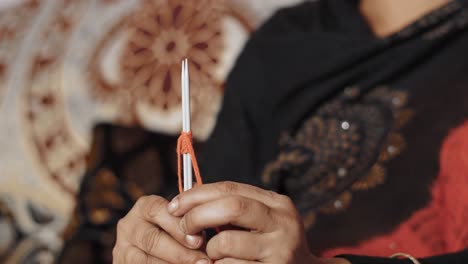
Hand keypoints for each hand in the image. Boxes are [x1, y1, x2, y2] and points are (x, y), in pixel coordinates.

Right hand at [113, 195, 211, 263]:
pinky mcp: (122, 263)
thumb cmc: (173, 232)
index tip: (199, 241)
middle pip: (152, 239)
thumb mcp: (178, 220)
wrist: (154, 251)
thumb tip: (205, 217)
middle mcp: (129, 225)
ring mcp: (122, 247)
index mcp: (144, 207)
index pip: (158, 211)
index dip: (179, 227)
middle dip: (180, 252)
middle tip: (202, 261)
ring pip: (145, 260)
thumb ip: (188, 216)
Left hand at [167, 181, 348, 263]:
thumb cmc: (271, 247)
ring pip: (225, 243)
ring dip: (210, 250)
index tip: (175, 204)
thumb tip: (187, 199)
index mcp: (279, 205)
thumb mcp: (263, 222)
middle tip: (184, 229)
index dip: (197, 195)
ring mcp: (281, 252)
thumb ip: (234, 209)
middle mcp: (284, 225)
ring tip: (216, 255)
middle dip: (197, 216)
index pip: (230, 189)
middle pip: (231, 207)